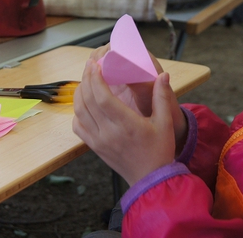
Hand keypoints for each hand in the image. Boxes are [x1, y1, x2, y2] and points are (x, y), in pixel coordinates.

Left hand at [72, 59, 177, 185]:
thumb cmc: (159, 150)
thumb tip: (163, 75)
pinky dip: (77, 113)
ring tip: (85, 81)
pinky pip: (78, 127)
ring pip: (80, 112)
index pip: (103, 98)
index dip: (96, 79)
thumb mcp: (165, 122)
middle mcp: (109, 132)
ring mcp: (99, 141)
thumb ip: (162, 97)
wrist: (150, 179)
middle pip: (88, 101)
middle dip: (86, 80)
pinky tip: (84, 104)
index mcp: (127, 124)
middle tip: (89, 66)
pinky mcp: (95, 147)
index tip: (94, 64)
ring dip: (80, 94)